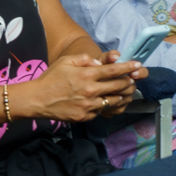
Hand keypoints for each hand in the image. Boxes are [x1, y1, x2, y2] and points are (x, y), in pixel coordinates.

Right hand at [21, 54, 144, 121]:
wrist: (38, 100)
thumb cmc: (51, 78)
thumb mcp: (66, 61)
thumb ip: (85, 59)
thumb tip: (99, 63)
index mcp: (86, 75)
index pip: (113, 70)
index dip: (127, 67)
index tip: (137, 65)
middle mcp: (90, 91)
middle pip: (117, 86)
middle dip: (128, 82)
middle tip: (134, 79)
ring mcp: (89, 105)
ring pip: (113, 101)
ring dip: (122, 95)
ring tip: (126, 92)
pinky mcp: (85, 116)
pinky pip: (101, 111)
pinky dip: (107, 106)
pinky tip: (109, 102)